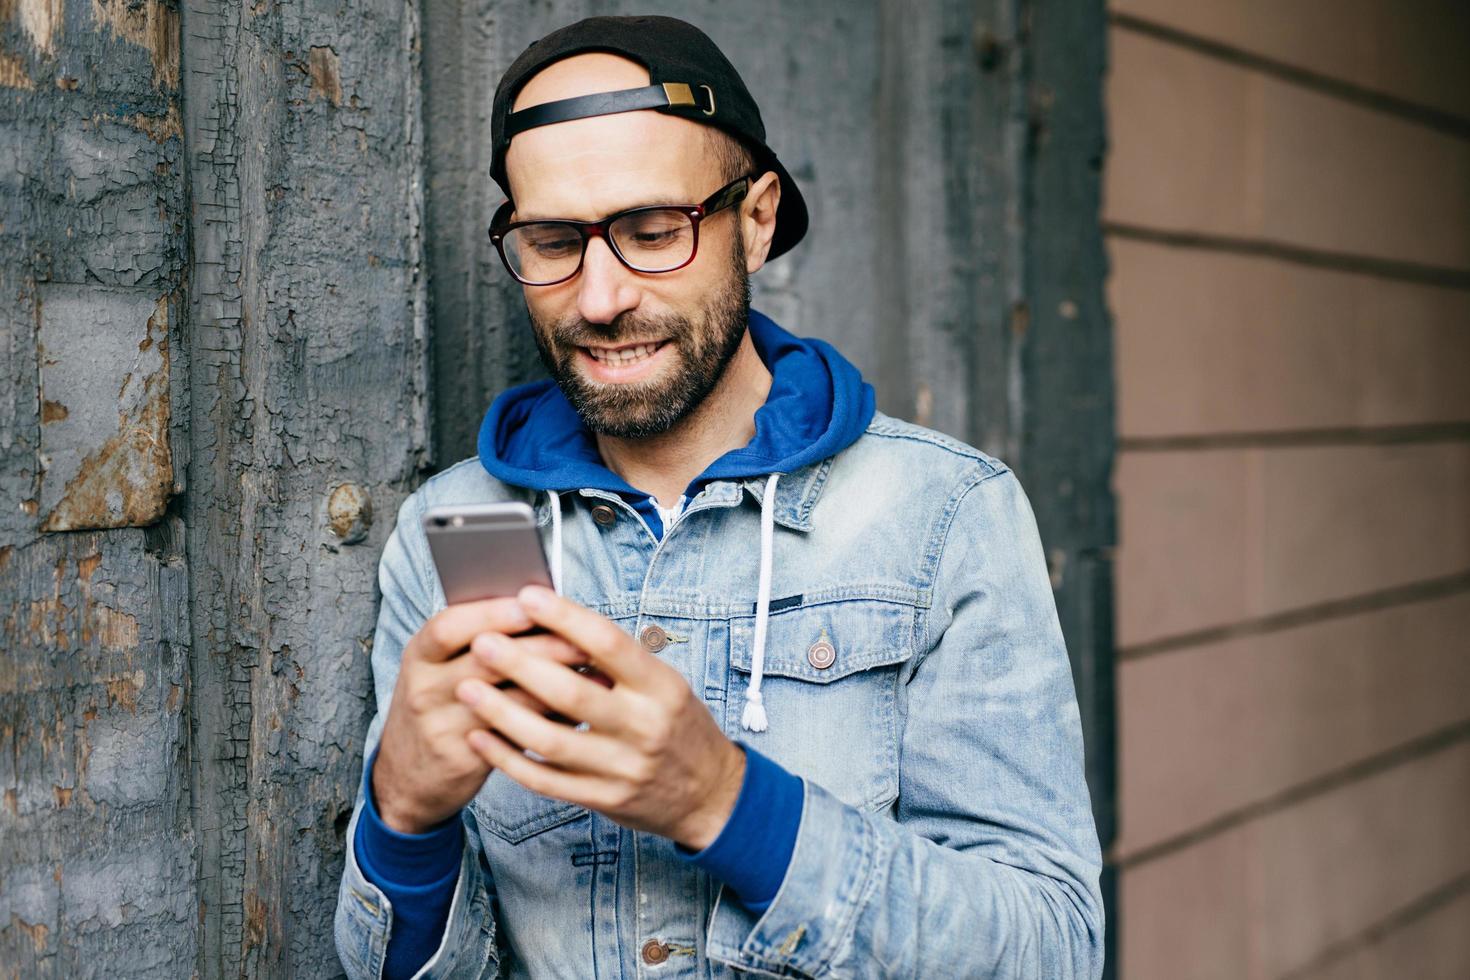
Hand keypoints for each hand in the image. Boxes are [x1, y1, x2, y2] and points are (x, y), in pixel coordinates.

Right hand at [372, 597, 589, 833]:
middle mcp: (424, 688)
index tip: (534, 602)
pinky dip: (550, 721)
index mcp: (421, 654)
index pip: (450, 626)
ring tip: (593, 673)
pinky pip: (515, 737)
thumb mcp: (440, 668)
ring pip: (507, 702)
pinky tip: (580, 711)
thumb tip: (545, 608)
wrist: (407, 775)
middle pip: (485, 661)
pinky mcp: (464, 760)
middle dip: (540, 647)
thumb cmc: (440, 703)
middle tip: (582, 640)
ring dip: (555, 685)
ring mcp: (442, 727)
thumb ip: (479, 640)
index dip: (493, 613)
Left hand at [455, 585, 746, 849]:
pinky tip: (480, 737)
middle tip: (482, 642)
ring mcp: (623, 767)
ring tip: (467, 688)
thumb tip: (558, 621)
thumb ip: (618, 661)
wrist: (710, 794)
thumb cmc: (678, 726)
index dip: (566, 618)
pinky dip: (507, 759)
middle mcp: (644, 726)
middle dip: (521, 665)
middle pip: (572, 692)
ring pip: (551, 740)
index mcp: (661, 686)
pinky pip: (546, 779)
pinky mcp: (604, 799)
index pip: (609, 643)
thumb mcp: (665, 684)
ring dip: (502, 713)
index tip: (528, 596)